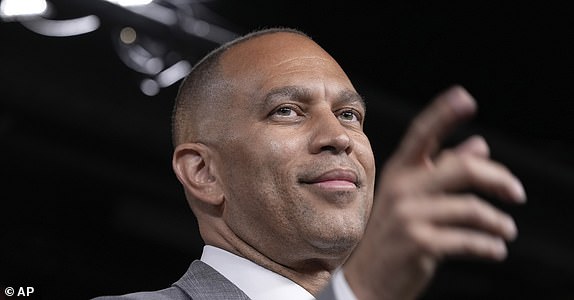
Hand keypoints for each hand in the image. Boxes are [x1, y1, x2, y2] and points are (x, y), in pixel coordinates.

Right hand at [344, 85, 525, 299]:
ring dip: (498, 222)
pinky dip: (489, 246)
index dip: (443, 114)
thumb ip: (444, 169)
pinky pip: (468, 240)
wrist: (369, 280)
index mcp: (399, 172)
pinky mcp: (419, 242)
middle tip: (517, 192)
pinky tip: (495, 249)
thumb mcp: (413, 198)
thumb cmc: (394, 236)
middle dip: (498, 178)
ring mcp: (408, 215)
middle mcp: (401, 188)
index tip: (465, 97)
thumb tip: (479, 144)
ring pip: (470, 208)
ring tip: (506, 231)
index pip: (421, 135)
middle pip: (461, 168)